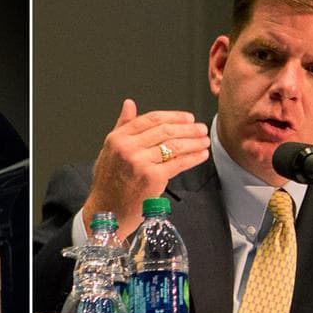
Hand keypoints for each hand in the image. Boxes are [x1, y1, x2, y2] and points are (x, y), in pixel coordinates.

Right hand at [83, 99, 209, 238]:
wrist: (107, 209)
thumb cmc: (108, 181)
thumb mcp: (109, 149)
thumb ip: (122, 125)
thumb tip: (129, 104)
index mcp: (117, 138)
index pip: (150, 119)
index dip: (173, 116)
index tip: (187, 118)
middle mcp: (128, 148)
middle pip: (165, 130)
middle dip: (188, 128)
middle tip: (200, 128)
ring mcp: (140, 162)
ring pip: (174, 146)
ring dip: (194, 142)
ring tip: (205, 140)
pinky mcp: (152, 177)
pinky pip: (178, 163)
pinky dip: (193, 158)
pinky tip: (201, 154)